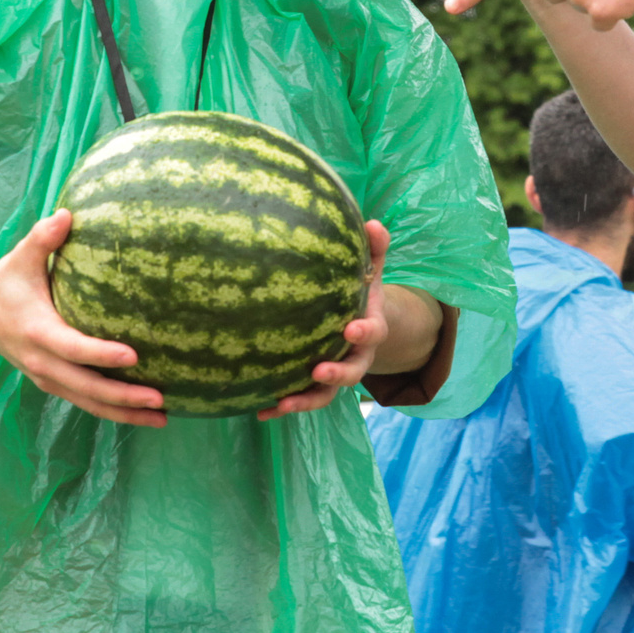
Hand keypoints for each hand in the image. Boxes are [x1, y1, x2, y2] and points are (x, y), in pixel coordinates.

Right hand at [0, 211, 167, 427]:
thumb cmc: (4, 284)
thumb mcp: (19, 258)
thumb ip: (43, 238)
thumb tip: (68, 214)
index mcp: (36, 331)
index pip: (73, 348)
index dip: (102, 354)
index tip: (134, 355)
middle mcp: (42, 362)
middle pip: (86, 387)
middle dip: (124, 397)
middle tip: (160, 399)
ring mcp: (47, 377)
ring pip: (88, 403)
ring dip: (124, 413)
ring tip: (162, 417)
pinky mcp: (53, 383)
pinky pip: (84, 402)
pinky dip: (112, 411)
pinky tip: (142, 413)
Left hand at [259, 221, 390, 421]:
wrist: (360, 324)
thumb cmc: (359, 292)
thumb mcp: (370, 270)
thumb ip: (374, 250)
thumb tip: (374, 222)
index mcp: (370, 328)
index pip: (373, 332)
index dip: (364, 332)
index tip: (350, 328)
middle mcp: (355, 356)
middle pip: (352, 373)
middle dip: (336, 374)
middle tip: (318, 371)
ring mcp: (334, 373)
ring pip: (325, 395)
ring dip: (306, 400)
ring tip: (283, 402)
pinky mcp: (314, 385)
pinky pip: (301, 398)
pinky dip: (281, 407)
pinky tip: (258, 410)